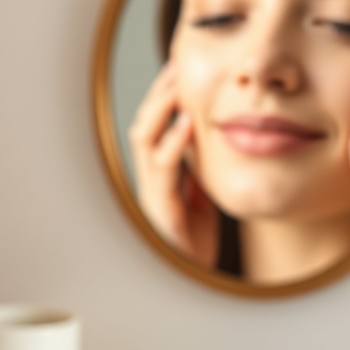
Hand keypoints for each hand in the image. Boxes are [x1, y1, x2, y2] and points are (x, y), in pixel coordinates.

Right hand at [129, 62, 218, 267]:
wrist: (194, 285)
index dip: (163, 98)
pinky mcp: (163, 212)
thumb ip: (196, 169)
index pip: (154, 127)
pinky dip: (173, 145)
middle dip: (158, 95)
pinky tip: (188, 124)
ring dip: (160, 111)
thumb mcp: (199, 196)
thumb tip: (205, 138)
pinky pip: (164, 172)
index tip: (179, 69)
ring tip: (177, 84)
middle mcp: (149, 182)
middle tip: (177, 64)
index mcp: (159, 176)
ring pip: (145, 142)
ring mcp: (152, 196)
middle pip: (143, 126)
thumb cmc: (196, 243)